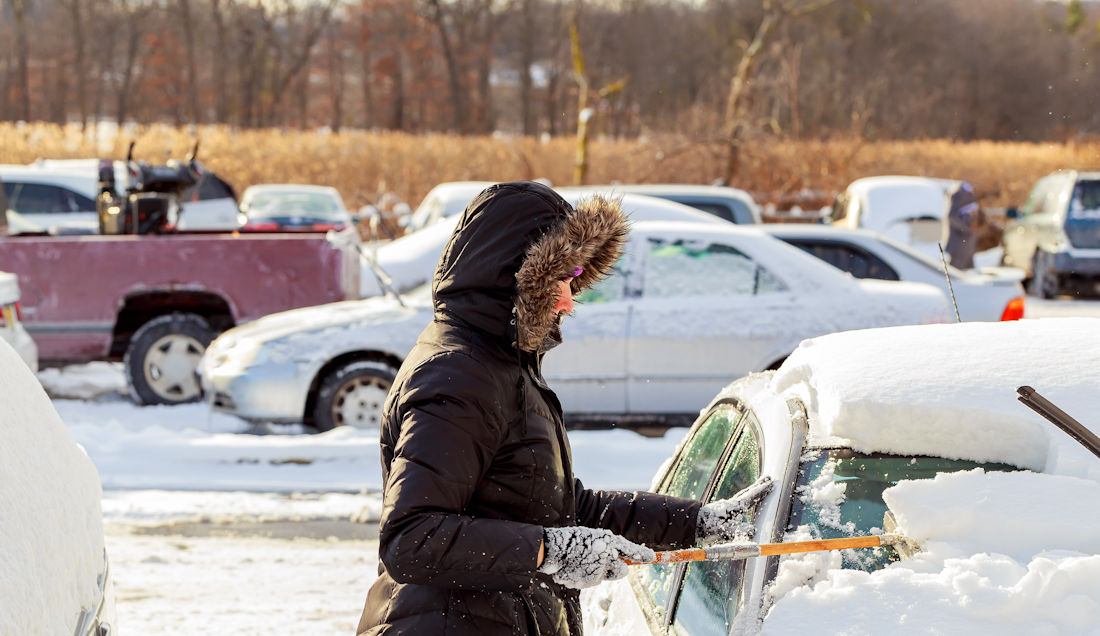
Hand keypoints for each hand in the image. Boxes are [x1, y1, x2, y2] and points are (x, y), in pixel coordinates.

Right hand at [537, 526, 654, 589]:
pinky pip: (592, 581)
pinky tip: (577, 567)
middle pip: (622, 571)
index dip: (642, 555)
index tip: (653, 557)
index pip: (630, 550)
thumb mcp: (593, 537)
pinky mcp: (588, 581)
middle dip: (616, 568)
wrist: (552, 549)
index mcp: (607, 542)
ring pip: (605, 577)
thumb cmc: (573, 540)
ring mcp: (597, 571)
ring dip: (598, 572)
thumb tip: (624, 559)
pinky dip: (586, 576)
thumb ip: (608, 547)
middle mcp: (606, 556)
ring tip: (583, 561)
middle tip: (602, 561)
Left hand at [697, 475, 773, 543]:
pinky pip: (737, 501)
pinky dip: (744, 497)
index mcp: (734, 507)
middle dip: (758, 486)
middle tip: (768, 477)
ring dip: (751, 491)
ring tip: (758, 487)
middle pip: (748, 492)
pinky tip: (742, 503)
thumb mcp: (725, 531)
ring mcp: (726, 506)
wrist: (692, 524)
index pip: (751, 496)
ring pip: (742, 495)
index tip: (772, 482)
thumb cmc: (708, 528)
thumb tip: (753, 530)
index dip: (762, 490)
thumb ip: (738, 531)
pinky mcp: (722, 510)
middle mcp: (731, 504)